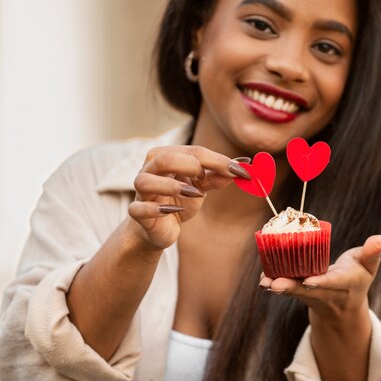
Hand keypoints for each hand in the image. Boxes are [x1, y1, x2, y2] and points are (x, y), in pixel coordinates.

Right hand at [127, 145, 249, 248]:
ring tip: (194, 194)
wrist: (159, 228)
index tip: (242, 171)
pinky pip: (139, 208)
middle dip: (190, 165)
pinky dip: (157, 209)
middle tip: (206, 178)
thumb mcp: (201, 187)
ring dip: (172, 186)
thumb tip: (243, 165)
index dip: (219, 161)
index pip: (194, 152)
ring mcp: (140, 191)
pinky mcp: (136, 212)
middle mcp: (149, 169)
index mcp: (166, 156)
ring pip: (146, 180)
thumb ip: (217, 176)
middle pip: (165, 158)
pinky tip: (175, 211)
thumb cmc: (178, 201)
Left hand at [259, 235, 380, 318]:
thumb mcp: (368, 265)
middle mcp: (328, 293)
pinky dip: (274, 284)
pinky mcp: (300, 294)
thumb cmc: (357, 277)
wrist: (344, 306)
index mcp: (346, 284)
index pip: (334, 283)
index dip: (322, 282)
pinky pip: (287, 290)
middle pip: (308, 292)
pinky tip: (263, 279)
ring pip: (294, 293)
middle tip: (276, 285)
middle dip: (292, 288)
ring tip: (265, 283)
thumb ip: (373, 252)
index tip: (309, 281)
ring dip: (279, 288)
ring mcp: (313, 296)